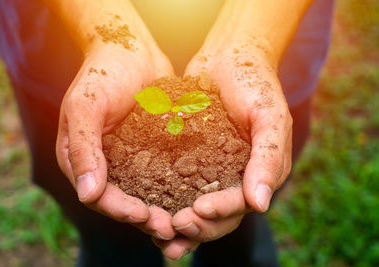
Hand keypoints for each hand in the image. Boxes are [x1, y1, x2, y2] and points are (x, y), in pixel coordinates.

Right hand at [55, 42, 176, 240]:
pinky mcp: (149, 149)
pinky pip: (160, 173)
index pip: (98, 196)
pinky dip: (173, 188)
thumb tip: (88, 195)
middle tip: (170, 229)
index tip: (144, 217)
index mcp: (80, 158)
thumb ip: (83, 149)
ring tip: (183, 221)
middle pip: (122, 201)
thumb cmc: (103, 73)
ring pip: (144, 193)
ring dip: (162, 208)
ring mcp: (127, 158)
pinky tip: (193, 195)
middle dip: (145, 217)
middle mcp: (104, 163)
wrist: (131, 49)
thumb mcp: (86, 106)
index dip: (120, 210)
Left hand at [154, 43, 292, 258]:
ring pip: (197, 207)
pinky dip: (167, 200)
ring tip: (160, 237)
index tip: (197, 210)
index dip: (221, 212)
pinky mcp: (192, 158)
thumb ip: (268, 159)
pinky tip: (149, 210)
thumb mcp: (269, 117)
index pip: (241, 204)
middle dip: (198, 225)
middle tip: (174, 226)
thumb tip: (260, 205)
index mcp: (260, 172)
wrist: (229, 57)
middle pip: (219, 215)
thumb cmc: (255, 84)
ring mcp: (213, 170)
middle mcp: (236, 177)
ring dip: (182, 225)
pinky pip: (179, 184)